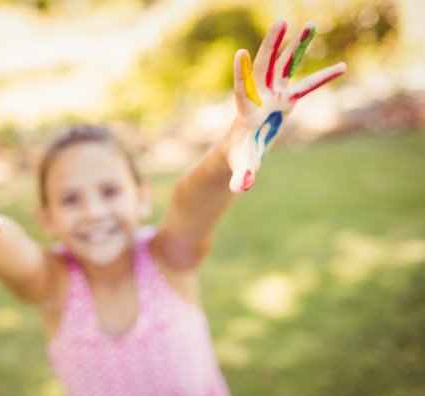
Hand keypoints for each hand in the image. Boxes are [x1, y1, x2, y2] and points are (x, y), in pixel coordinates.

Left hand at [227, 19, 346, 192]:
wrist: (240, 148)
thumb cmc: (238, 157)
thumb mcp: (241, 166)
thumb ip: (242, 176)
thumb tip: (243, 188)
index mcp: (246, 109)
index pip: (242, 88)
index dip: (242, 72)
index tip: (241, 54)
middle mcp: (259, 95)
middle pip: (264, 66)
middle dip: (271, 46)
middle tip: (280, 23)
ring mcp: (273, 94)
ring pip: (285, 66)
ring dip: (297, 47)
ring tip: (310, 24)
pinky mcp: (286, 98)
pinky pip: (307, 85)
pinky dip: (323, 77)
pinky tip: (342, 66)